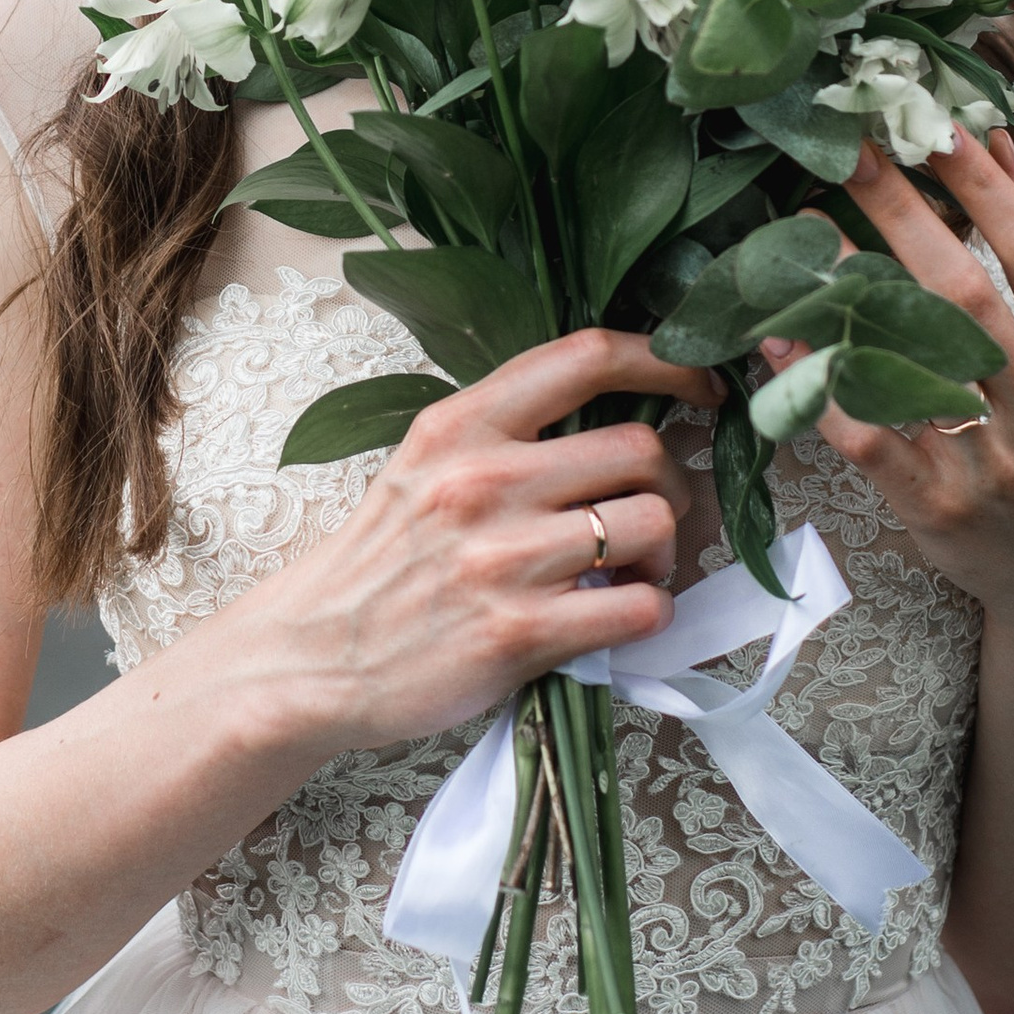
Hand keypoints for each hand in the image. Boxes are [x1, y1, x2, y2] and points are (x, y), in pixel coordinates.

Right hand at [240, 329, 707, 761]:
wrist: (312, 656)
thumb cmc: (382, 562)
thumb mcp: (424, 464)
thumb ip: (506, 433)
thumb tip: (620, 419)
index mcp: (460, 425)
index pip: (586, 357)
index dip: (666, 362)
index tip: (701, 384)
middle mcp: (482, 480)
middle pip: (642, 449)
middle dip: (673, 486)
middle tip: (656, 516)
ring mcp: (502, 558)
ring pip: (652, 525)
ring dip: (666, 554)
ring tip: (632, 572)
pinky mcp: (518, 632)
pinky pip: (638, 608)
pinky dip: (649, 613)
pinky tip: (618, 617)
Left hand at [760, 132, 1013, 636]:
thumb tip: (998, 146)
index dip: (980, 181)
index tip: (927, 122)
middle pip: (965, 291)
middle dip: (901, 212)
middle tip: (848, 152)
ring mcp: (992, 458)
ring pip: (910, 359)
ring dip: (848, 287)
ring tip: (799, 231)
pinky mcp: (937, 505)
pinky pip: (868, 435)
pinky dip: (822, 385)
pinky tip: (782, 339)